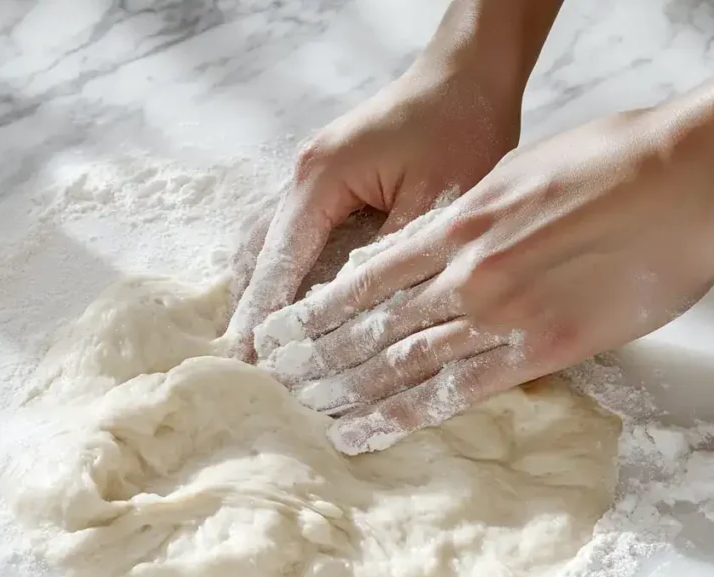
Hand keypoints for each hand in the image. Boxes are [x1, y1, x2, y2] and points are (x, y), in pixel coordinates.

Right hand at [224, 48, 523, 360]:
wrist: (468, 73)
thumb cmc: (461, 127)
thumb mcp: (436, 201)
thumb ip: (391, 260)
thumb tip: (354, 320)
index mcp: (321, 178)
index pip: (279, 262)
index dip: (264, 316)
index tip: (247, 362)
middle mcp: (303, 175)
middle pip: (258, 254)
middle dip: (252, 309)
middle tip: (245, 365)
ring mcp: (310, 175)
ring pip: (265, 242)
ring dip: (260, 290)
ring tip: (258, 344)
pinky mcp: (326, 180)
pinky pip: (287, 231)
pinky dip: (279, 268)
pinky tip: (286, 301)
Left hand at [259, 109, 713, 453]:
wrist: (689, 179)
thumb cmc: (614, 161)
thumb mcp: (521, 173)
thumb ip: (473, 214)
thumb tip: (444, 242)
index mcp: (458, 222)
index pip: (367, 276)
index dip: (320, 309)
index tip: (286, 331)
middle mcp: (466, 271)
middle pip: (372, 324)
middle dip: (320, 355)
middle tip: (277, 382)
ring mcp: (501, 313)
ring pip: (404, 361)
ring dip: (349, 390)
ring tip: (307, 412)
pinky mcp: (544, 347)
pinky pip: (460, 390)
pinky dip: (406, 414)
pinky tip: (368, 431)